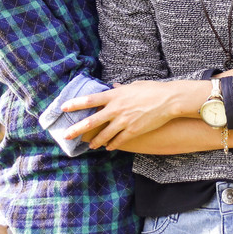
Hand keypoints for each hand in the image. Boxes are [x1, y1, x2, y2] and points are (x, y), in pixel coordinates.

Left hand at [61, 81, 186, 149]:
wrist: (169, 101)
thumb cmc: (152, 90)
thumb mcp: (134, 86)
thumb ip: (121, 88)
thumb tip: (113, 85)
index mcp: (114, 95)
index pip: (90, 100)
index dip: (75, 104)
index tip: (64, 108)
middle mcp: (116, 108)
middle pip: (92, 121)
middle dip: (77, 129)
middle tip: (66, 135)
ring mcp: (124, 121)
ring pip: (104, 135)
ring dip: (95, 141)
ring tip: (90, 145)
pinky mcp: (133, 131)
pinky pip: (118, 141)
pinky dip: (112, 145)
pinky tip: (108, 147)